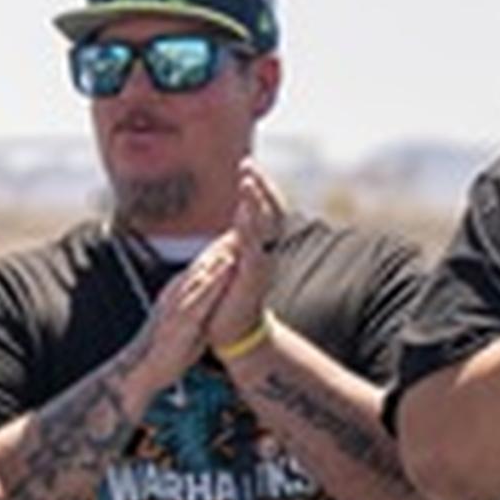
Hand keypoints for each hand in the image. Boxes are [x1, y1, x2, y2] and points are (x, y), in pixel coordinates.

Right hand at [134, 230, 240, 383]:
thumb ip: (195, 312)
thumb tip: (208, 305)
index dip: (214, 253)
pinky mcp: (182, 320)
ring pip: (201, 275)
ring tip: (237, 239)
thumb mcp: (182, 327)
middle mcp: (175, 296)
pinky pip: (202, 296)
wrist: (141, 371)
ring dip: (219, 257)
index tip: (232, 237)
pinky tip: (229, 268)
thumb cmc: (165, 352)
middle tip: (239, 227)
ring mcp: (177, 306)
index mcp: (175, 297)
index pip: (197, 270)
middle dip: (219, 247)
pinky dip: (216, 280)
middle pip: (200, 266)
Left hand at [202, 168, 285, 355]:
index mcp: (257, 246)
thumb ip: (236, 241)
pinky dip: (249, 229)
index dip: (259, 186)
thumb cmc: (229, 299)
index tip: (247, 165)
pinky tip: (244, 213)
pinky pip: (253, 249)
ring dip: (255, 201)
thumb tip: (235, 219)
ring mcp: (260, 263)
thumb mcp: (232, 263)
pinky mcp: (251, 277)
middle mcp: (264, 250)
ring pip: (263, 225)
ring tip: (247, 180)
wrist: (235, 334)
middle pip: (270, 210)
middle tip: (247, 165)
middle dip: (260, 186)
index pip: (264, 208)